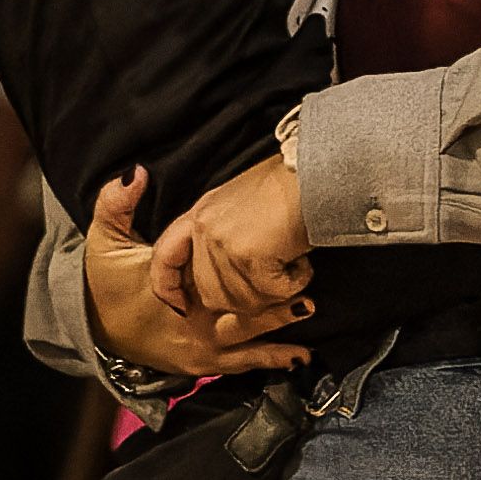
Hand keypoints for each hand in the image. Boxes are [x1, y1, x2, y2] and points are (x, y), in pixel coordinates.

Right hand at [85, 170, 312, 377]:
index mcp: (171, 290)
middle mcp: (189, 321)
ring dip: (279, 328)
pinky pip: (241, 364)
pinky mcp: (202, 364)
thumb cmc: (102, 281)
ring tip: (308, 310)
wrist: (90, 327)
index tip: (274, 252)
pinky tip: (301, 356)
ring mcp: (198, 346)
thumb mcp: (104, 239)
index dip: (243, 269)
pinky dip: (270, 359)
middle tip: (305, 290)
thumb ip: (117, 204)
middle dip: (273, 302)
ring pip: (246, 339)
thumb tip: (136, 173)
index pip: (211, 278)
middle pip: (238, 311)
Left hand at [152, 154, 313, 319]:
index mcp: (199, 214)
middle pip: (211, 295)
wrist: (316, 172)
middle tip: (273, 274)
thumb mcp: (239, 205)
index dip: (168, 287)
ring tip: (290, 259)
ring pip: (243, 302)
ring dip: (274, 291)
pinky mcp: (249, 257)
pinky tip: (300, 261)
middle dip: (246, 297)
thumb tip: (227, 277)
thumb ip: (222, 237)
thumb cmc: (289, 186)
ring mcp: (223, 243)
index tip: (182, 307)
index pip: (164, 257)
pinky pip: (271, 294)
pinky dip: (293, 284)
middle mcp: (204, 228)